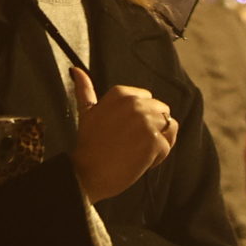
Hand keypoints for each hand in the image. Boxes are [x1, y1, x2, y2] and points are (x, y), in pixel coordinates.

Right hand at [68, 67, 175, 201]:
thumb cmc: (88, 145)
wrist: (87, 174)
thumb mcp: (86, 112)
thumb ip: (85, 90)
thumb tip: (76, 70)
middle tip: (131, 144)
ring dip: (158, 142)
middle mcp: (135, 103)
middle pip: (162, 112)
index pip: (149, 99)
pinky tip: (140, 162)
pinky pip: (167, 146)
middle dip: (152, 129)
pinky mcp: (154, 141)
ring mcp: (145, 122)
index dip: (141, 118)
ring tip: (137, 153)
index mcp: (121, 93)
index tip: (125, 131)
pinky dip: (157, 158)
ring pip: (169, 127)